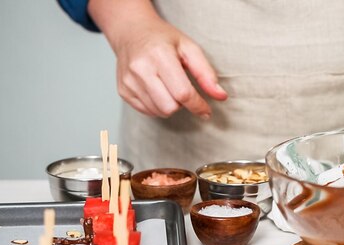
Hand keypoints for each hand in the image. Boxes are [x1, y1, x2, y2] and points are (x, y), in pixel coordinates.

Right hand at [109, 17, 226, 117]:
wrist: (132, 32)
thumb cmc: (163, 40)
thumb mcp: (189, 48)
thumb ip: (206, 73)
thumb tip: (220, 96)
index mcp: (159, 56)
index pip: (182, 93)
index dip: (198, 105)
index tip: (207, 110)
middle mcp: (140, 69)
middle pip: (170, 107)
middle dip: (182, 104)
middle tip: (182, 89)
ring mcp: (129, 81)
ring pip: (159, 112)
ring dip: (170, 105)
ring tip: (169, 87)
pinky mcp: (123, 91)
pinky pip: (148, 111)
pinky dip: (158, 106)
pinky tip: (158, 90)